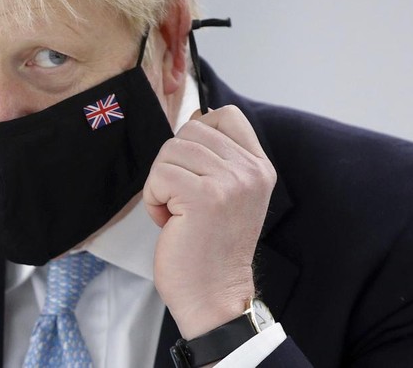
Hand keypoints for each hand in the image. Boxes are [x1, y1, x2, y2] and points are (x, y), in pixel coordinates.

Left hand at [143, 105, 275, 338]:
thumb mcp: (228, 193)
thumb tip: (194, 115)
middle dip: (173, 163)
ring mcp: (229, 182)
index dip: (199, 133)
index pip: (226, 115)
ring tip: (178, 213)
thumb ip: (216, 156)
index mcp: (259, 167)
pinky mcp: (203, 197)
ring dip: (161, 183)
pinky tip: (170, 222)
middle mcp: (250, 171)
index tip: (193, 169)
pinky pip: (159, 175)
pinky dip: (153, 200)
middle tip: (182, 198)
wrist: (213, 296)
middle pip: (191, 130)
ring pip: (171, 150)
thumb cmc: (211, 247)